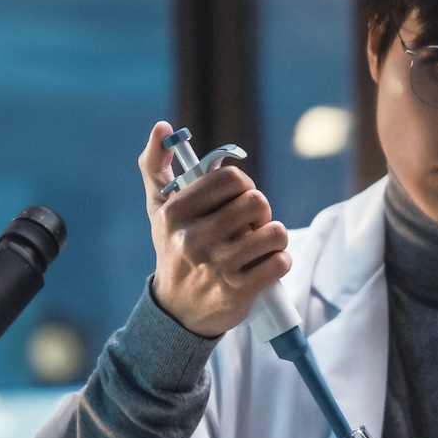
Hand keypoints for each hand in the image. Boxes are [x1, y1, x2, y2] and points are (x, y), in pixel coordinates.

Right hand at [140, 122, 289, 337]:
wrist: (177, 311)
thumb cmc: (173, 249)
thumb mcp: (158, 208)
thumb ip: (157, 165)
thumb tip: (161, 127)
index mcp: (177, 213)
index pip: (231, 178)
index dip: (242, 186)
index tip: (235, 200)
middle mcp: (195, 238)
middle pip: (257, 202)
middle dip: (259, 212)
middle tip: (247, 226)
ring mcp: (218, 266)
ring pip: (275, 232)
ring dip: (272, 237)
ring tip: (256, 245)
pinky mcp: (239, 291)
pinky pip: (280, 261)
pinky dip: (279, 261)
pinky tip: (263, 266)